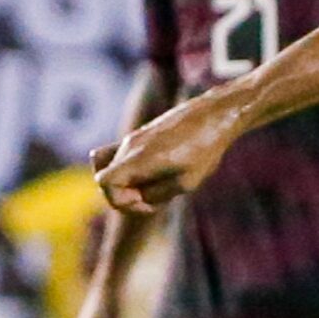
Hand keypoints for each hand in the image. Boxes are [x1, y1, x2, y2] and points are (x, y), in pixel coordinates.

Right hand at [96, 91, 242, 213]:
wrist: (214, 115)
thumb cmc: (205, 149)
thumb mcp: (186, 183)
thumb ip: (156, 194)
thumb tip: (138, 196)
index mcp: (139, 158)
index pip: (104, 183)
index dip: (122, 201)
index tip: (146, 202)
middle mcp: (129, 147)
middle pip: (107, 180)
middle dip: (127, 197)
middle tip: (155, 197)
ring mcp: (132, 139)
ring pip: (112, 169)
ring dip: (128, 184)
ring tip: (153, 186)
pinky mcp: (139, 136)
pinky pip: (117, 156)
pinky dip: (127, 171)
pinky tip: (150, 174)